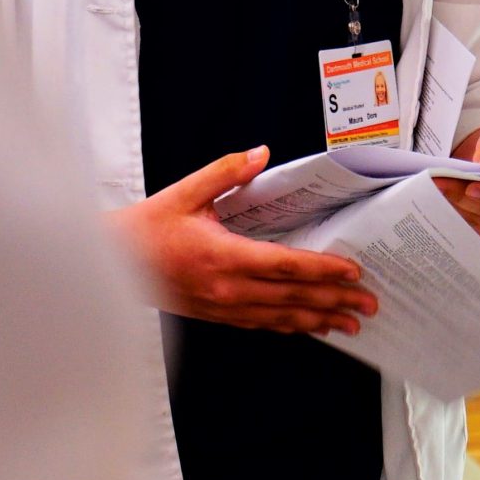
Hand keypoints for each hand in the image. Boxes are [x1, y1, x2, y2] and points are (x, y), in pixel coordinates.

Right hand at [110, 148, 378, 334]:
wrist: (110, 265)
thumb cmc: (146, 230)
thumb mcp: (186, 192)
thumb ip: (227, 171)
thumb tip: (261, 154)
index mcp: (222, 256)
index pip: (285, 266)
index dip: (322, 270)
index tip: (352, 271)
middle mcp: (227, 288)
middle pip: (292, 297)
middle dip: (334, 300)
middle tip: (368, 303)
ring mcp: (222, 308)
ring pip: (280, 318)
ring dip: (318, 320)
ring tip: (350, 323)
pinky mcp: (216, 316)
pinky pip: (261, 324)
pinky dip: (290, 326)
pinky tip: (308, 326)